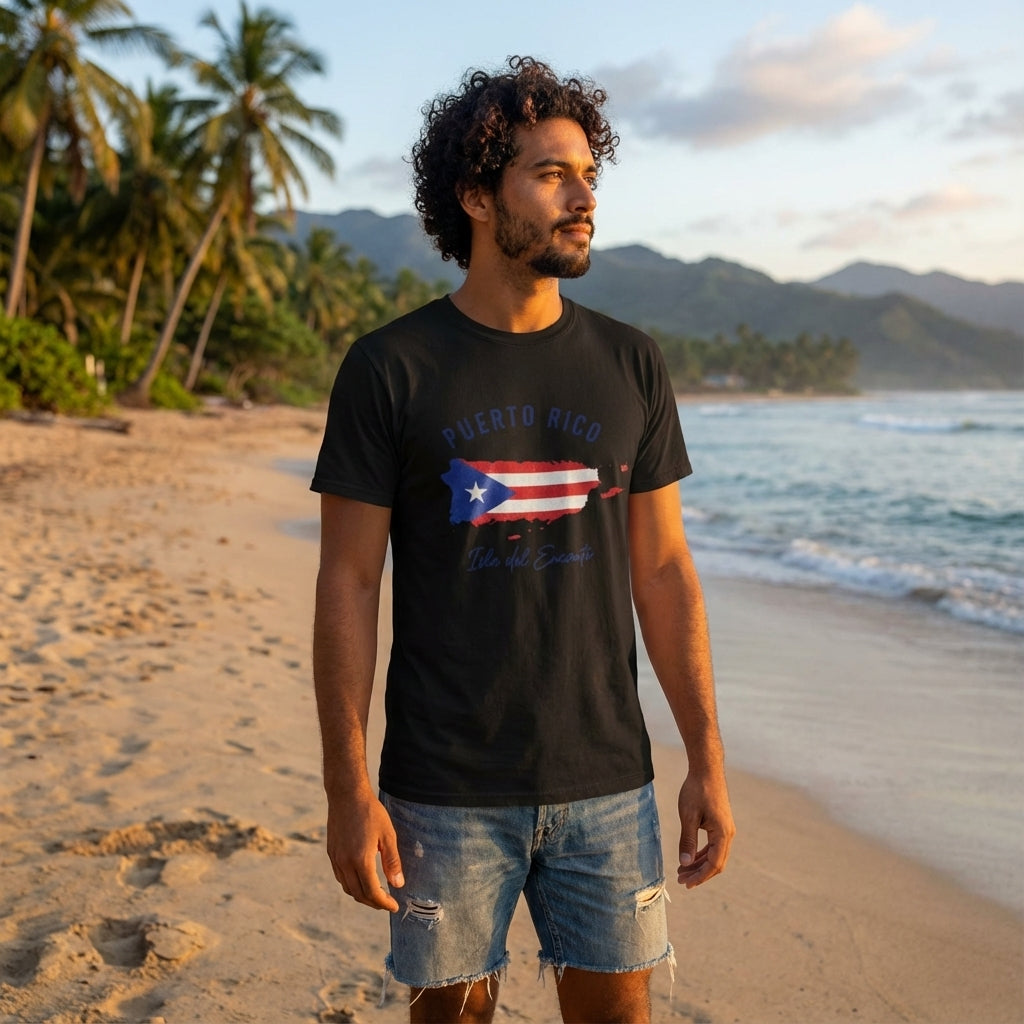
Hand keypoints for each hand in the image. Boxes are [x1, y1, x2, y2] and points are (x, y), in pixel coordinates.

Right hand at [326, 790, 403, 910]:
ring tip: (377, 893)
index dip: (384, 903)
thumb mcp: (388, 835)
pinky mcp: (332, 853)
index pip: (372, 892)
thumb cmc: (370, 812)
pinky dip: (352, 884)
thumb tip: (398, 884)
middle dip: (374, 902)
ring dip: (362, 895)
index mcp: (361, 860)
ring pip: (348, 887)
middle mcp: (345, 863)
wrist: (347, 794)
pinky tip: (362, 879)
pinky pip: (341, 877)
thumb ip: (392, 861)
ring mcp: (336, 858)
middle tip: (387, 902)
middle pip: (358, 894)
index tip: (394, 906)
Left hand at [676, 769, 734, 888]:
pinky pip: (713, 845)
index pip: (714, 864)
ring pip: (715, 855)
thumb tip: (685, 863)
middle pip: (716, 863)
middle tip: (681, 880)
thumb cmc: (696, 790)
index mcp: (722, 834)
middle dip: (699, 873)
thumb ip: (687, 841)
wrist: (707, 770)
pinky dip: (702, 854)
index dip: (700, 876)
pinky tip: (690, 858)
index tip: (685, 884)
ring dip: (700, 864)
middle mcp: (728, 834)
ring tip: (682, 871)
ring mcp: (726, 829)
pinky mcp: (721, 824)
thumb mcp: (688, 816)